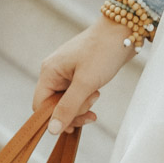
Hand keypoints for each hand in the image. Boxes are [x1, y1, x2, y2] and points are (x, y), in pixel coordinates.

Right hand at [33, 17, 136, 132]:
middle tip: (91, 107)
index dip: (54, 119)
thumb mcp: (85, 83)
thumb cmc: (103, 51)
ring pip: (66, 102)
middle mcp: (53, 72)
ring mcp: (65, 73)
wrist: (123, 32)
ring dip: (81, 106)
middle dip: (72, 112)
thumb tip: (52, 130)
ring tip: (96, 95)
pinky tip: (95, 96)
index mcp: (49, 72)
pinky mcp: (77, 74)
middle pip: (54, 106)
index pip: (40, 106)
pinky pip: (75, 95)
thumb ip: (68, 107)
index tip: (72, 124)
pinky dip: (85, 100)